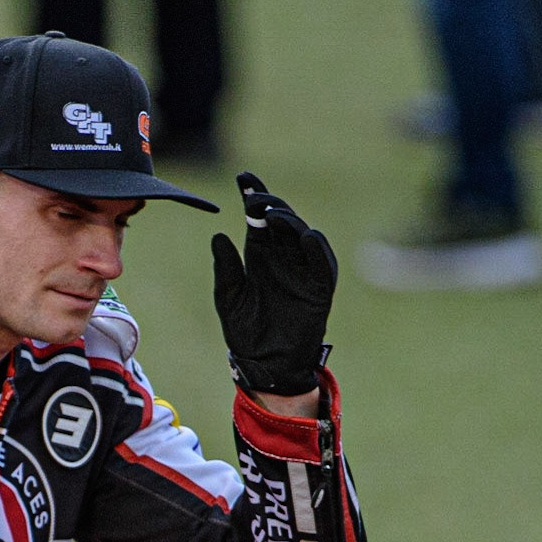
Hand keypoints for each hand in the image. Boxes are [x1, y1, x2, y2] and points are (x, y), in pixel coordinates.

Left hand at [210, 172, 338, 395]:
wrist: (265, 363)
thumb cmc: (245, 331)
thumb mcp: (229, 297)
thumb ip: (226, 268)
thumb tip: (218, 236)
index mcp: (260, 254)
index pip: (258, 217)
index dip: (253, 195)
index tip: (242, 177)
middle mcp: (283, 257)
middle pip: (281, 220)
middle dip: (270, 204)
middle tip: (255, 198)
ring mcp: (303, 270)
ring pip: (302, 235)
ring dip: (291, 222)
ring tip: (274, 214)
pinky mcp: (319, 287)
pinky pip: (323, 263)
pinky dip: (317, 249)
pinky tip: (307, 236)